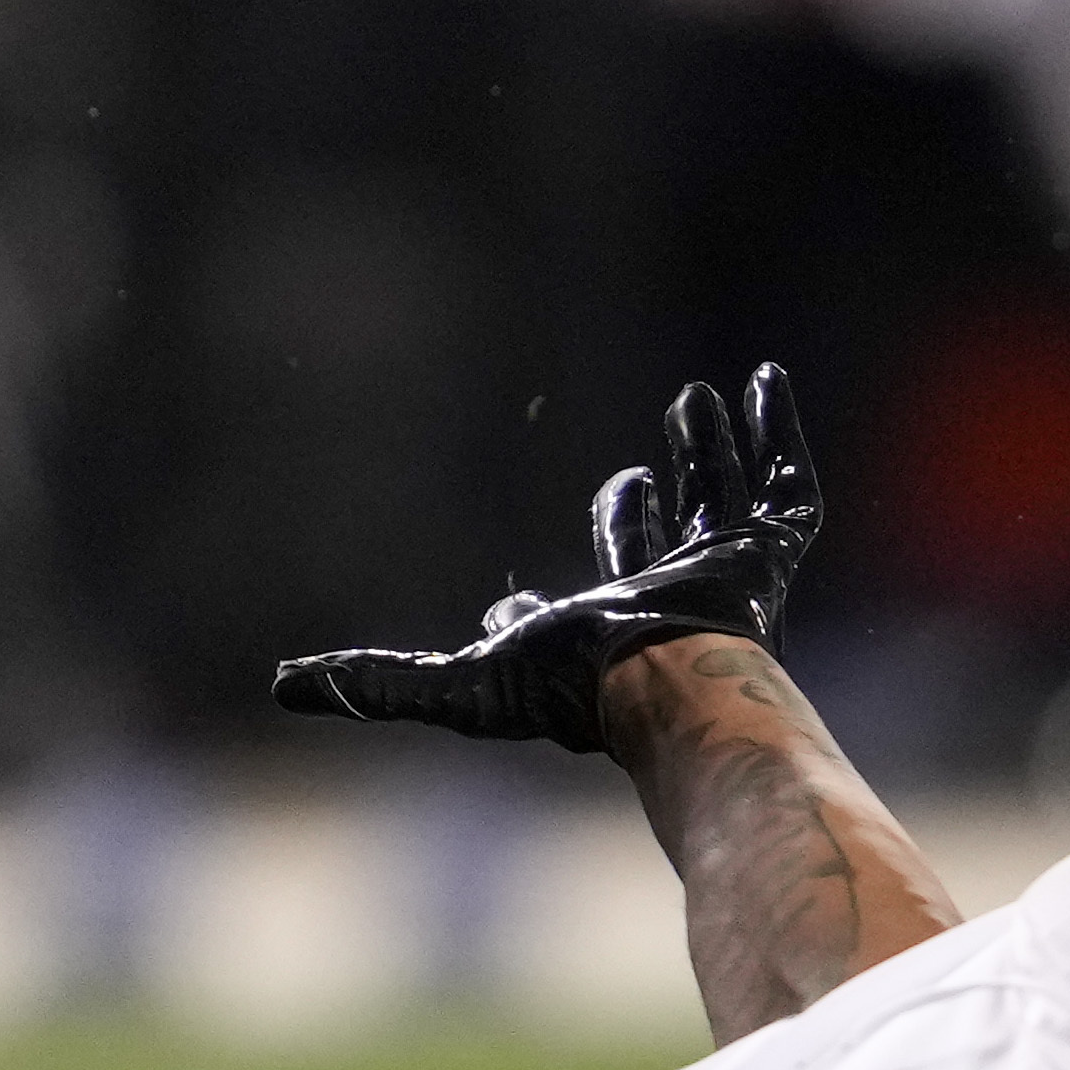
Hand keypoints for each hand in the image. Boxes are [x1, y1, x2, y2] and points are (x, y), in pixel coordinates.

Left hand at [276, 366, 824, 751]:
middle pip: (655, 542)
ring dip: (711, 453)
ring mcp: (721, 577)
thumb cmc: (567, 688)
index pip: (562, 615)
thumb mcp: (456, 684)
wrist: (668, 682)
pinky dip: (781, 434)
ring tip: (700, 397)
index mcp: (593, 637)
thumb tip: (281, 686)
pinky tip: (768, 380)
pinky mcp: (769, 556)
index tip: (520, 586)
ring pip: (722, 504)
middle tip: (645, 451)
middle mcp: (660, 602)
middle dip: (646, 502)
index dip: (539, 600)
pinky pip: (788, 490)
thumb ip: (377, 683)